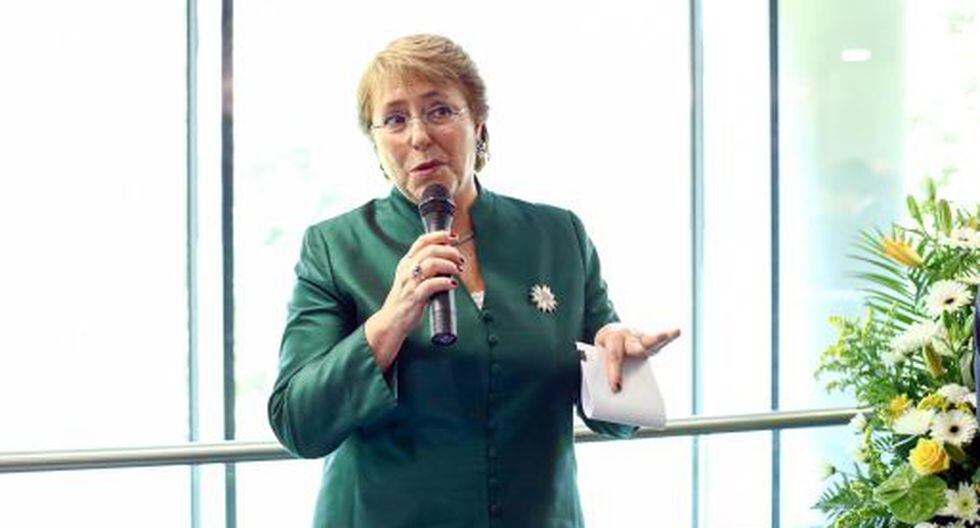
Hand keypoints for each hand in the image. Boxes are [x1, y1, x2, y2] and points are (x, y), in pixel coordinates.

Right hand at [365, 230, 464, 369]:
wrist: (392, 321)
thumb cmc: (405, 300)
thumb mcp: (411, 278)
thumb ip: (425, 268)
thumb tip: (448, 260)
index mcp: (407, 262)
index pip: (422, 241)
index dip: (439, 236)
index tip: (453, 237)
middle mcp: (407, 269)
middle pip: (430, 250)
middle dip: (449, 251)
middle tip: (460, 259)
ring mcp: (410, 283)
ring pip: (432, 264)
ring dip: (449, 265)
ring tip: (458, 270)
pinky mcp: (415, 296)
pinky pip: (432, 285)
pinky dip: (445, 282)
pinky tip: (452, 284)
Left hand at [594, 324, 679, 392]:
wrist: (612, 332)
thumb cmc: (606, 351)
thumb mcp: (599, 358)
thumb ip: (604, 371)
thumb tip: (610, 398)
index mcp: (611, 339)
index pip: (614, 357)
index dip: (615, 372)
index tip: (616, 389)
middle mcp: (626, 336)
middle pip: (632, 345)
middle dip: (637, 350)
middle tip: (641, 352)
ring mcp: (639, 337)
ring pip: (649, 340)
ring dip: (659, 338)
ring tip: (668, 333)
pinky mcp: (649, 341)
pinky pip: (660, 341)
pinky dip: (670, 337)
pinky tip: (677, 331)